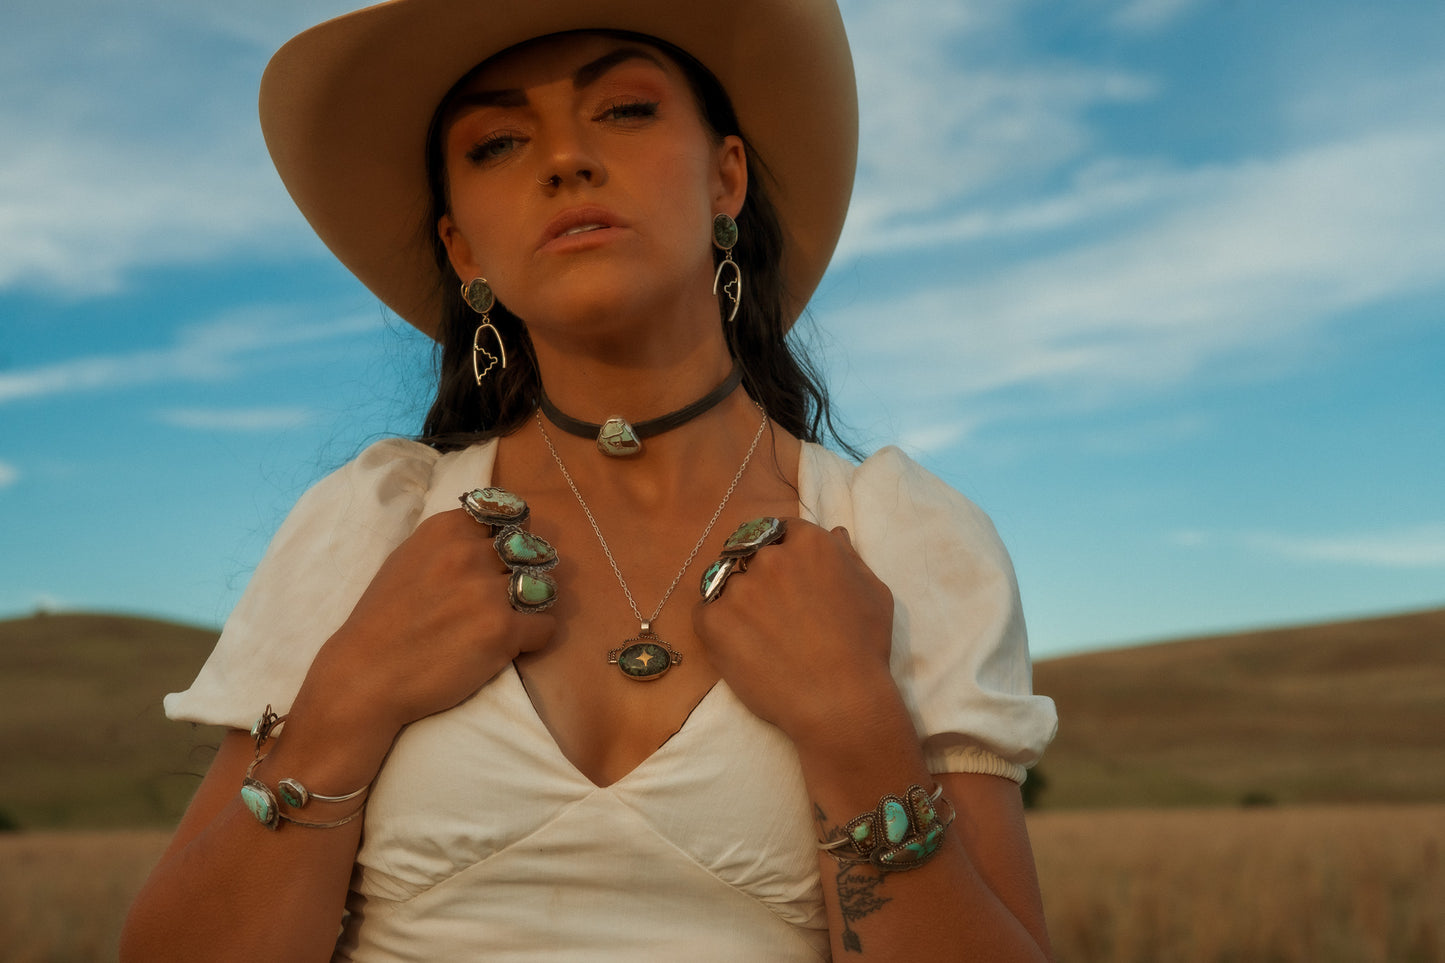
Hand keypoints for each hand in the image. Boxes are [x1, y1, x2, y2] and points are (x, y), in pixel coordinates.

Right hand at [308, 508, 555, 735]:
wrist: (365, 675)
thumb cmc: (384, 620)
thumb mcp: (410, 558)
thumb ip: (452, 542)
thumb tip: (497, 533)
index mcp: (446, 529)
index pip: (510, 514)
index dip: (514, 536)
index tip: (505, 555)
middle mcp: (468, 553)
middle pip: (532, 549)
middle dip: (529, 569)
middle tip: (511, 592)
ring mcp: (487, 592)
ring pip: (545, 586)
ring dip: (535, 603)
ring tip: (511, 618)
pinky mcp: (502, 631)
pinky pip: (546, 627)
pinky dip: (535, 638)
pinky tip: (511, 645)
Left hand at [693, 519, 895, 745]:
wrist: (839, 701)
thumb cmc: (864, 648)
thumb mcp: (874, 592)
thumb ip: (849, 556)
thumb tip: (834, 533)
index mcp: (809, 543)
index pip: (780, 530)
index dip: (781, 551)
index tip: (784, 577)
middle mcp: (770, 557)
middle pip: (751, 554)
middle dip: (759, 575)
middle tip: (772, 611)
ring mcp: (739, 588)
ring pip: (726, 583)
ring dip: (738, 601)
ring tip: (758, 635)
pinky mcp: (713, 620)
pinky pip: (704, 612)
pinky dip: (716, 625)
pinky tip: (739, 646)